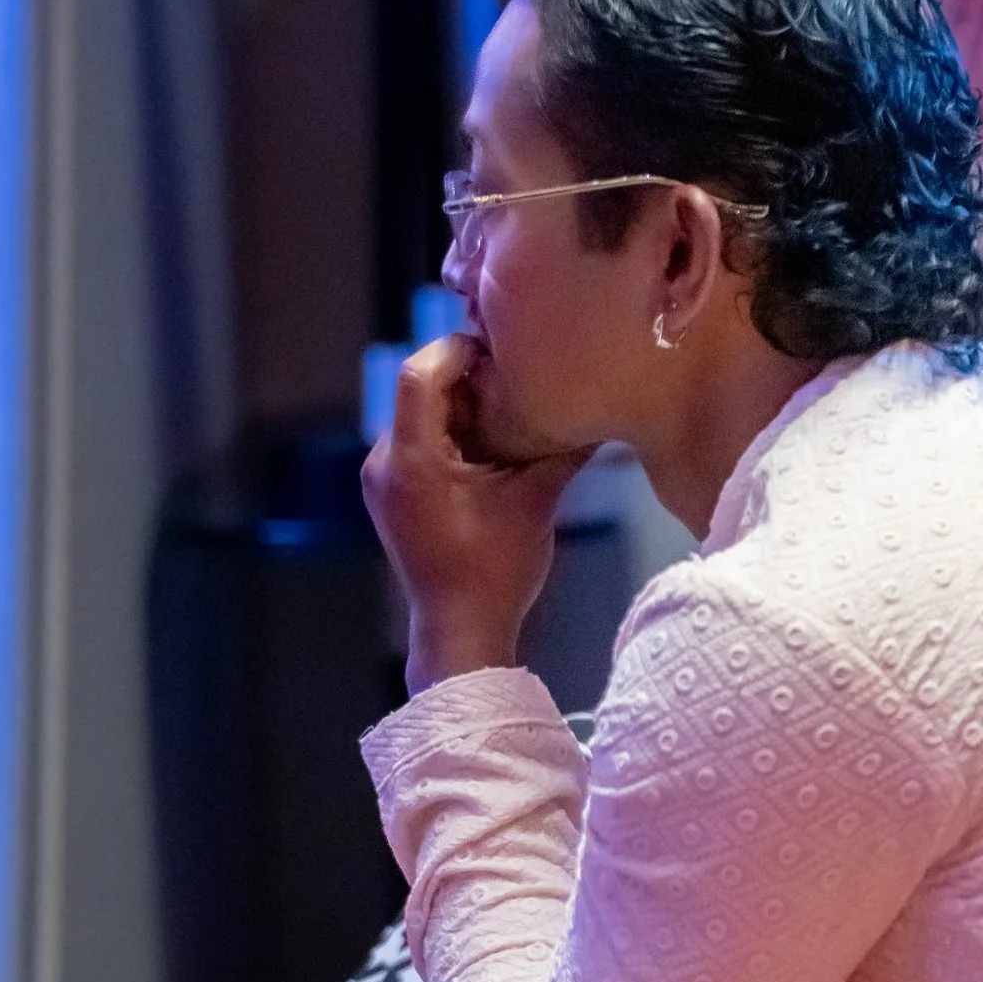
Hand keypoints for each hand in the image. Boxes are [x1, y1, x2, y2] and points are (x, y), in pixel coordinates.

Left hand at [363, 338, 590, 691]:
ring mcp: (382, 477)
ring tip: (508, 415)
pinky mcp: (391, 490)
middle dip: (467, 379)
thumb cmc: (496, 573)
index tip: (500, 353)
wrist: (460, 631)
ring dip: (462, 407)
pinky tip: (489, 449)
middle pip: (420, 389)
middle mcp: (384, 461)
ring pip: (420, 413)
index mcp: (411, 460)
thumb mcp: (535, 503)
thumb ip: (562, 451)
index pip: (420, 373)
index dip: (459, 350)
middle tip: (514, 382)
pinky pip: (418, 440)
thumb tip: (600, 415)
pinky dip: (452, 433)